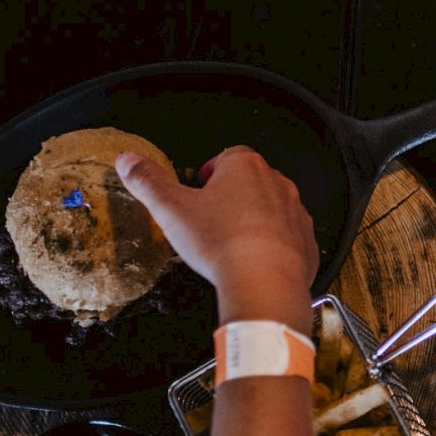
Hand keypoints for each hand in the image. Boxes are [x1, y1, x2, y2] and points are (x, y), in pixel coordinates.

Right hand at [116, 146, 317, 326]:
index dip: (210, 171)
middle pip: (251, 180)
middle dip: (231, 195)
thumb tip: (129, 161)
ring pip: (271, 207)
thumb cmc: (222, 242)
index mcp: (244, 167)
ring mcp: (295, 211)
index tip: (198, 188)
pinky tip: (252, 260)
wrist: (265, 280)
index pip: (227, 156)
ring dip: (253, 218)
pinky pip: (288, 236)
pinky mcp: (305, 239)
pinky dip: (272, 244)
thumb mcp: (171, 208)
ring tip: (229, 241)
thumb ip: (148, 182)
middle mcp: (277, 183)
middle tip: (209, 217)